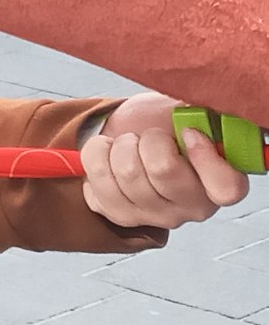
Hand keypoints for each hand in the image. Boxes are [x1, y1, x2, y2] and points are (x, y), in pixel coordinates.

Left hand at [81, 92, 251, 232]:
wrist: (131, 134)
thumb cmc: (165, 125)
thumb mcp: (191, 113)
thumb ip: (201, 115)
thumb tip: (193, 109)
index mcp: (220, 183)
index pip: (226, 188)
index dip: (205, 157)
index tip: (188, 132)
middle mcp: (190, 207)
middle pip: (163, 170)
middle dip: (149, 138)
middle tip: (149, 135)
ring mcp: (153, 215)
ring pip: (126, 172)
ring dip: (121, 145)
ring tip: (128, 143)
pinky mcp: (118, 214)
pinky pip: (97, 179)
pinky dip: (97, 154)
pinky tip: (109, 154)